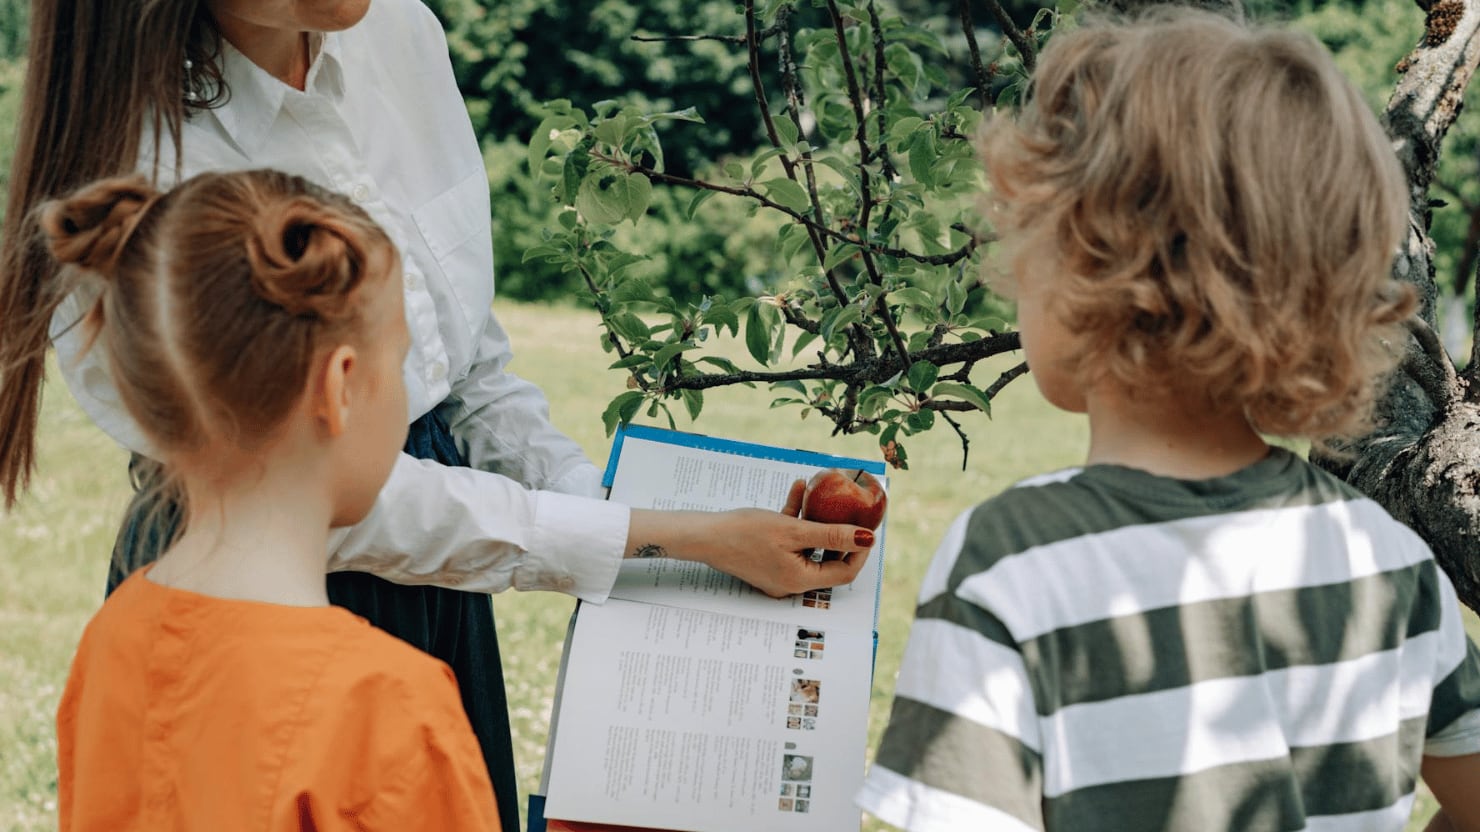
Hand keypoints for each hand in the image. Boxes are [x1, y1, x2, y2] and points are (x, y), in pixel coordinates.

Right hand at [625, 480, 874, 597]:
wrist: (704, 534)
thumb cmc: (746, 533)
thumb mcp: (794, 530)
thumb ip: (832, 535)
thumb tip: (867, 538)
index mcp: (801, 580)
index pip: (844, 571)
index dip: (859, 550)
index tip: (866, 526)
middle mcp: (791, 582)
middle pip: (827, 559)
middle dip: (838, 531)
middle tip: (849, 509)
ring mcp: (778, 572)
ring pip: (808, 547)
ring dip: (816, 519)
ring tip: (821, 494)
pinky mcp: (767, 559)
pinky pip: (789, 541)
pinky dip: (795, 518)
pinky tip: (797, 490)